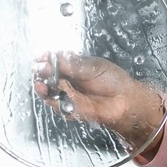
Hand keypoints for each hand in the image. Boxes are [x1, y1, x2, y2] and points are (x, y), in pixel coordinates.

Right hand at [33, 52, 164, 152]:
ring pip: (48, 92)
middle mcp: (67, 81)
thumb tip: (54, 56)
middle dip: (41, 73)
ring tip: (41, 85)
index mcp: (72, 67)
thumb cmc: (112, 80)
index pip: (53, 62)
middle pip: (46, 77)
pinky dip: (54, 102)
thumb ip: (74, 64)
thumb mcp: (93, 67)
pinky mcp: (70, 109)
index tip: (42, 58)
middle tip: (41, 70)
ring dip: (42, 89)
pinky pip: (58, 106)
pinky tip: (53, 97)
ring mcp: (68, 95)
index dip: (46, 60)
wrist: (125, 100)